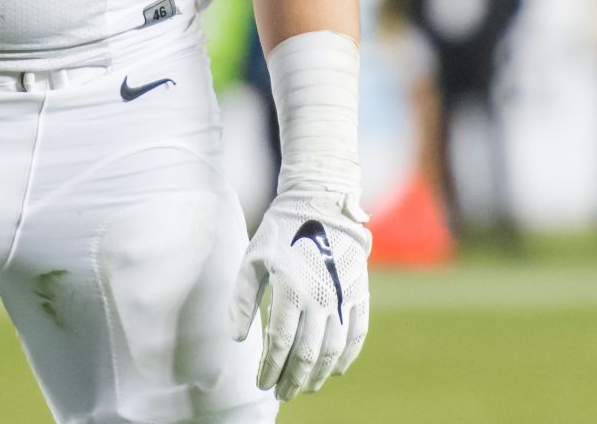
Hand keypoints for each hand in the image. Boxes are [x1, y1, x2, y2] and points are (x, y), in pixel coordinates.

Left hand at [229, 186, 371, 399]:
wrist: (322, 201)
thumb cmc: (281, 229)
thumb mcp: (254, 258)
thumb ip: (243, 299)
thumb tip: (237, 339)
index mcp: (290, 289)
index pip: (280, 344)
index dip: (270, 369)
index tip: (262, 384)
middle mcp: (319, 297)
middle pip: (307, 354)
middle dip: (293, 380)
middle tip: (282, 394)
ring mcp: (343, 296)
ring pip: (332, 350)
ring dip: (319, 375)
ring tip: (306, 388)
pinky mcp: (359, 293)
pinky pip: (356, 334)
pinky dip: (347, 357)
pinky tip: (335, 370)